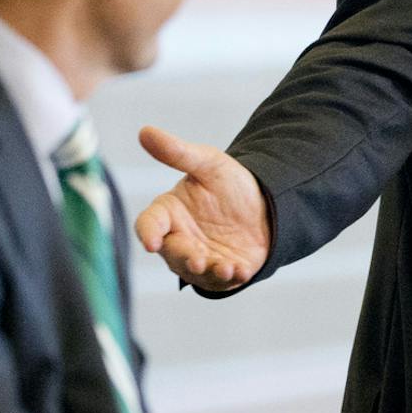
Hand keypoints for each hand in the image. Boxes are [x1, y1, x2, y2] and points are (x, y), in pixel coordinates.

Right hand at [134, 126, 270, 292]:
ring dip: (207, 271)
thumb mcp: (207, 162)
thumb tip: (145, 131)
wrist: (266, 204)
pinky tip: (239, 270)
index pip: (149, 224)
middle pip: (172, 253)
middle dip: (184, 258)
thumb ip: (177, 152)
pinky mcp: (221, 272)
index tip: (151, 242)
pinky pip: (220, 281)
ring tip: (225, 267)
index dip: (148, 233)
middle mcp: (179, 238)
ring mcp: (199, 258)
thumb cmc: (229, 183)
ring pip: (195, 272)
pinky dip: (228, 278)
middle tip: (197, 258)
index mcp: (169, 212)